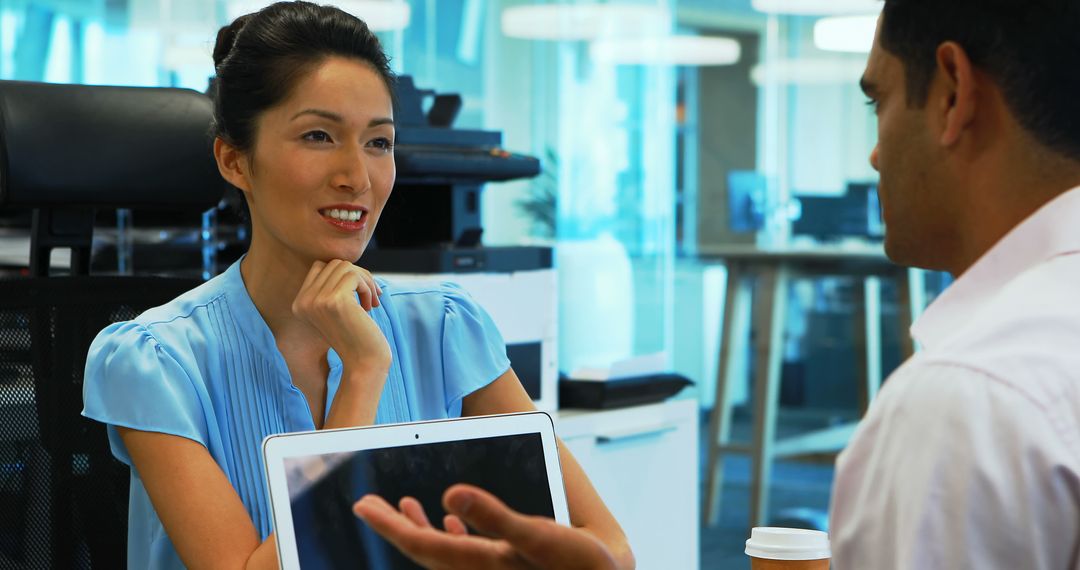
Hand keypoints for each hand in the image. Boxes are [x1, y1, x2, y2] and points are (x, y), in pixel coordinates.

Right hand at [291, 259, 390, 371]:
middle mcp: (303, 301)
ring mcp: (316, 300)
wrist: (363, 363)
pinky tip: (370, 306)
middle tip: (371, 296)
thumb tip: (345, 263)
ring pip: (345, 267)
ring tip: (371, 301)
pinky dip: (367, 287)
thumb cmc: (355, 337)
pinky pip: (354, 275)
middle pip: (334, 264)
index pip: (319, 267)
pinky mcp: (334, 300)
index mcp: (299, 304)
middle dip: (358, 276)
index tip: (359, 291)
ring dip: (365, 281)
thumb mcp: (337, 310)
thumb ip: (332, 287)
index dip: (343, 274)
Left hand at [353, 484, 618, 569]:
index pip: (422, 545)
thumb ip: (495, 516)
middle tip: (367, 505)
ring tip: (403, 506)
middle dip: (396, 525)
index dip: (390, 525)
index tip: (362, 506)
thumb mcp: (542, 537)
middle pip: (424, 550)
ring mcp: (491, 569)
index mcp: (482, 563)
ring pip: (443, 551)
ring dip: (421, 528)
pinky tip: (451, 522)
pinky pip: (466, 552)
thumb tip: (450, 495)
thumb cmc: (580, 565)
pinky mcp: (506, 565)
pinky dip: (453, 535)